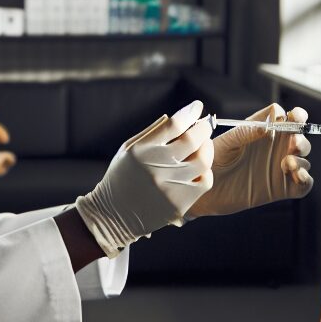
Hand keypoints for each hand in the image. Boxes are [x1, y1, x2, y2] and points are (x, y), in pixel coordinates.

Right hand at [76, 100, 214, 257]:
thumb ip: (152, 132)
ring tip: (203, 145)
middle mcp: (156, 167)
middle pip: (193, 140)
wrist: (113, 215)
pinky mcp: (179, 203)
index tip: (197, 107)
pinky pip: (205, 181)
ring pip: (203, 160)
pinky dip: (205, 171)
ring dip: (207, 148)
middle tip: (204, 124)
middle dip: (203, 127)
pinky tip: (199, 168)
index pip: (174, 125)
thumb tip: (180, 116)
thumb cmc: (121, 177)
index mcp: (141, 151)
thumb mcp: (128, 149)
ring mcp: (169, 186)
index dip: (190, 112)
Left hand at [187, 103, 312, 216]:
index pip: (287, 117)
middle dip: (301, 137)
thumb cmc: (212, 160)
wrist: (205, 190)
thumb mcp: (226, 142)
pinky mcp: (282, 188)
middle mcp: (275, 147)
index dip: (294, 115)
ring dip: (301, 158)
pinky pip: (303, 184)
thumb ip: (246, 132)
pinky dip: (306, 179)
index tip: (293, 117)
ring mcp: (280, 167)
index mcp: (264, 131)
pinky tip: (297, 175)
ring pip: (303, 159)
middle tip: (293, 142)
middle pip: (300, 136)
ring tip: (287, 162)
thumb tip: (267, 126)